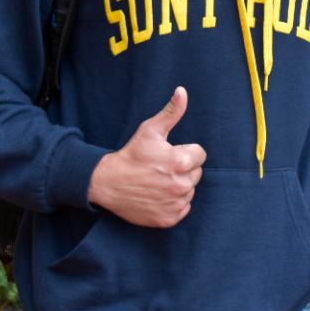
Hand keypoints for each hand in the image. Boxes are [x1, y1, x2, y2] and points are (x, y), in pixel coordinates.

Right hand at [88, 87, 205, 226]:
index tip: (168, 154)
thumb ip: (171, 112)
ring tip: (158, 181)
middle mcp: (181, 184)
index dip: (185, 152)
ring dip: (179, 186)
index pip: (200, 155)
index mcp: (181, 161)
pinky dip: (174, 203)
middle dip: (183, 169)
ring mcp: (176, 203)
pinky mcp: (169, 218)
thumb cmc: (132, 154)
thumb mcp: (150, 130)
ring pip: (190, 191)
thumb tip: (182, 91)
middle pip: (197, 173)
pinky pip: (183, 208)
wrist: (109, 183)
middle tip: (162, 168)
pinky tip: (158, 195)